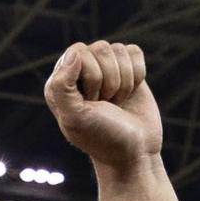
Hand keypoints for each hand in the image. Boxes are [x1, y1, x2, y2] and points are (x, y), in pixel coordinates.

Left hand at [44, 41, 161, 171]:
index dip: (92, 77)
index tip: (92, 103)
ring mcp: (105, 69)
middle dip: (109, 80)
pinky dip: (138, 74)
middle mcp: (81, 71)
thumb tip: (74, 53)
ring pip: (119, 50)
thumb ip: (62, 86)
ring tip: (117, 102)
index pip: (78, 52)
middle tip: (106, 105)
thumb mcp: (75, 118)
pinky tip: (130, 93)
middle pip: (101, 48)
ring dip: (124, 81)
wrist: (134, 152)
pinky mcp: (128, 69)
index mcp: (61, 81)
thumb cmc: (102, 137)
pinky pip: (135, 52)